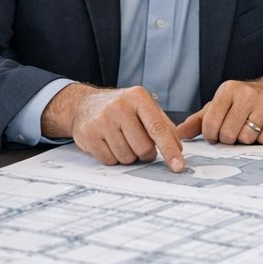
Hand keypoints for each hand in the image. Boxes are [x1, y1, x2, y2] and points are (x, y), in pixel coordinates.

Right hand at [43, 84, 184, 171]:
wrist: (84, 105)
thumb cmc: (120, 108)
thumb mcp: (143, 107)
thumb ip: (163, 125)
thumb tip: (178, 149)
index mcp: (138, 97)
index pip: (158, 128)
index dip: (170, 150)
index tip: (178, 165)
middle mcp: (119, 106)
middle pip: (144, 148)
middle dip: (145, 153)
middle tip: (137, 142)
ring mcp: (102, 120)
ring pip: (127, 157)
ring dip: (128, 155)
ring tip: (121, 139)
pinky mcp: (88, 134)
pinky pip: (110, 160)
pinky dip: (113, 157)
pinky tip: (108, 143)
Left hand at [176, 76, 262, 145]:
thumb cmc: (243, 101)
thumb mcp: (220, 105)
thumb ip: (198, 120)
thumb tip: (178, 133)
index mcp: (228, 90)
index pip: (210, 123)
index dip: (211, 135)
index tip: (216, 134)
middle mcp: (246, 93)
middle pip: (228, 134)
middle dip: (228, 138)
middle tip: (234, 131)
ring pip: (246, 138)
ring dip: (246, 139)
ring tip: (249, 127)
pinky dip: (262, 140)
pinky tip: (262, 128)